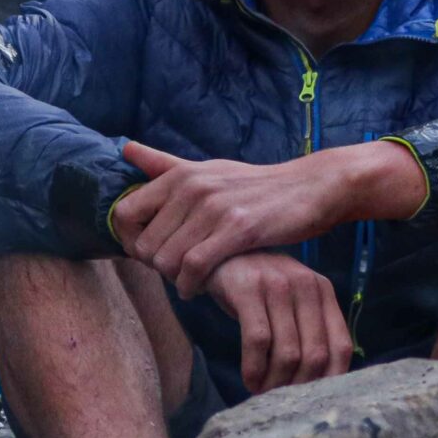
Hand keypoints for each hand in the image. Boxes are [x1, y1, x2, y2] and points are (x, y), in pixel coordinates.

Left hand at [115, 141, 355, 296]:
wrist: (313, 187)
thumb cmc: (258, 185)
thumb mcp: (210, 169)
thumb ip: (166, 164)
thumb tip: (127, 148)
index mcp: (181, 175)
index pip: (124, 214)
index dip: (130, 240)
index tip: (151, 251)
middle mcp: (193, 187)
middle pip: (144, 245)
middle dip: (156, 266)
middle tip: (177, 270)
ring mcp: (215, 208)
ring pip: (167, 259)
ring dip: (174, 279)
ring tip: (190, 279)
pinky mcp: (239, 229)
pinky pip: (195, 266)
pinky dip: (191, 285)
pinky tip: (199, 288)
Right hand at [206, 252, 351, 394]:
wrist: (219, 255)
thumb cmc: (258, 289)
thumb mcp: (291, 302)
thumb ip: (309, 330)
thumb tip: (322, 382)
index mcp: (323, 291)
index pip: (341, 346)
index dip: (330, 380)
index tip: (313, 399)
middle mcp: (306, 286)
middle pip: (315, 354)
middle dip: (298, 386)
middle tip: (281, 399)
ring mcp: (278, 285)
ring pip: (288, 352)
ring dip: (274, 382)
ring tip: (262, 392)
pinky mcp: (249, 289)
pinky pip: (258, 341)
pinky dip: (254, 369)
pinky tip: (250, 379)